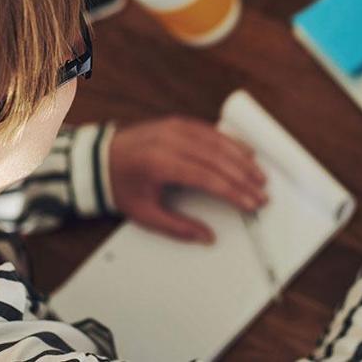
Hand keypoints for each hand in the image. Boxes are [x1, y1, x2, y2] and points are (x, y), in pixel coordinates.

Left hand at [108, 117, 266, 242]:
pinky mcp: (177, 122)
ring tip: (260, 176)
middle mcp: (170, 141)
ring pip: (218, 142)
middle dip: (244, 178)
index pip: (208, 178)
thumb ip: (178, 227)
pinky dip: (231, 141)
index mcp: (161, 164)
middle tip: (262, 193)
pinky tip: (245, 152)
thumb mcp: (145, 214)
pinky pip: (210, 130)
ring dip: (242, 159)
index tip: (251, 203)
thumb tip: (207, 238)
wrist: (100, 159)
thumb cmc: (121, 186)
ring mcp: (175, 128)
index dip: (233, 192)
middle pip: (218, 159)